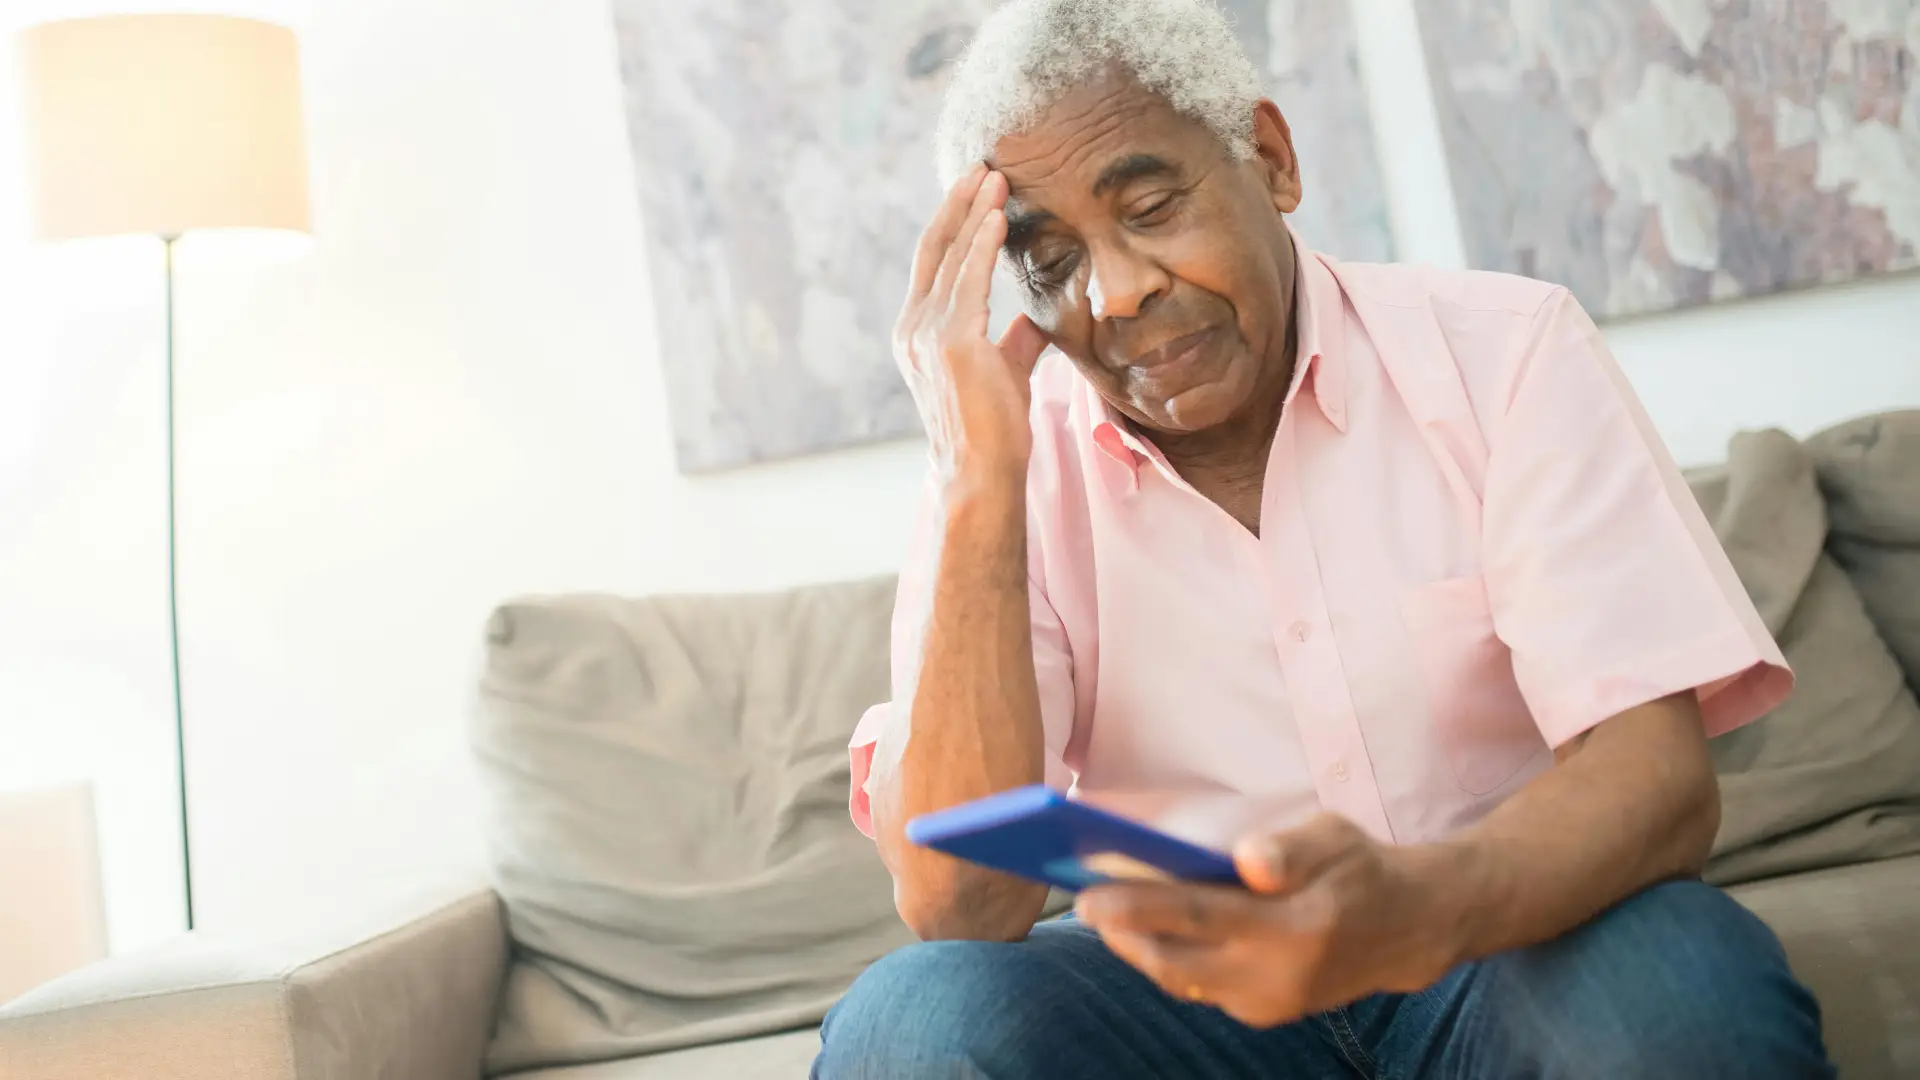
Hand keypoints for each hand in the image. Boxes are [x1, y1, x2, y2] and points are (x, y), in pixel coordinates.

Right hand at [895, 163, 1049, 489]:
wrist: (981, 474)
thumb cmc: (993, 431)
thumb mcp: (1004, 373)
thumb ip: (1013, 342)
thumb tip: (1032, 320)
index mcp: (919, 333)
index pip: (935, 265)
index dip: (955, 224)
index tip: (977, 191)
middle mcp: (913, 328)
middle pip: (934, 249)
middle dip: (958, 204)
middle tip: (982, 167)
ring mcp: (928, 334)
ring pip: (951, 257)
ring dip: (974, 212)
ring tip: (995, 178)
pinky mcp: (952, 342)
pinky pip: (968, 280)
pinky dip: (982, 244)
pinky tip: (998, 216)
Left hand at [1074, 814, 1467, 1027]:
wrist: (1410, 930)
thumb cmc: (1358, 869)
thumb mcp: (1334, 837)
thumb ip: (1291, 849)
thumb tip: (1249, 859)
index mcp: (1294, 926)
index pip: (1199, 917)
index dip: (1139, 907)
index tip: (1088, 897)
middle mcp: (1277, 975)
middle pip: (1175, 962)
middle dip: (1123, 935)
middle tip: (1084, 903)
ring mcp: (1269, 1002)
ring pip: (1181, 981)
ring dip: (1140, 949)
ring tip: (1107, 914)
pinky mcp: (1264, 1013)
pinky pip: (1200, 988)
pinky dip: (1169, 960)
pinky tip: (1147, 931)